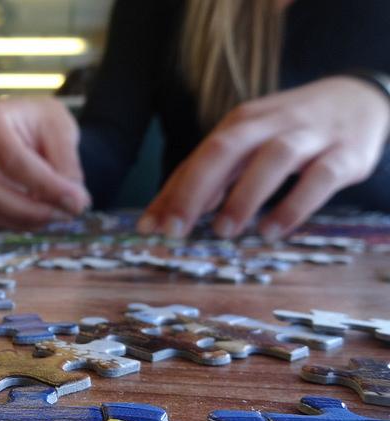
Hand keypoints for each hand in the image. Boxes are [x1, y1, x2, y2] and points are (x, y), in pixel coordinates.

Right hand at [0, 98, 90, 229]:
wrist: (31, 131)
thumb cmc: (41, 124)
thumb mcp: (62, 130)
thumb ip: (67, 164)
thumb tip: (73, 202)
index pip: (9, 158)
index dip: (44, 184)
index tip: (76, 200)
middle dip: (31, 209)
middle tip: (68, 213)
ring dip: (26, 220)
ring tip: (59, 214)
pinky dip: (17, 224)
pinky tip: (41, 216)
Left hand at [138, 77, 389, 239]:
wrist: (361, 98)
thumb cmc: (290, 131)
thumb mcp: (248, 146)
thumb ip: (211, 179)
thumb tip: (166, 215)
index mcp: (241, 122)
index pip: (198, 157)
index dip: (171, 193)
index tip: (149, 228)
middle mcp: (271, 124)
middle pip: (225, 149)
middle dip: (195, 190)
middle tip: (175, 230)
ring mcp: (310, 137)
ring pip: (272, 160)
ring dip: (244, 197)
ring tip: (223, 232)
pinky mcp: (345, 154)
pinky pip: (319, 179)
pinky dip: (293, 206)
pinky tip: (272, 232)